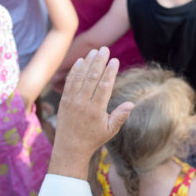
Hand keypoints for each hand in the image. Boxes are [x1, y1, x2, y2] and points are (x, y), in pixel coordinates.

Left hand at [48, 47, 132, 178]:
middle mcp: (83, 103)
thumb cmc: (94, 138)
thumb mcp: (110, 130)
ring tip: (94, 51)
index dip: (110, 72)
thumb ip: (120, 116)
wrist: (70, 146)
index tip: (115, 61)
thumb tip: (131, 104)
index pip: (104, 86)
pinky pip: (70, 81)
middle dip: (99, 62)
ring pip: (81, 77)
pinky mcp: (64, 100)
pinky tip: (81, 61)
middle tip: (104, 49)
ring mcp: (72, 100)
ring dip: (88, 62)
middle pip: (92, 77)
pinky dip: (75, 70)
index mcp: (96, 110)